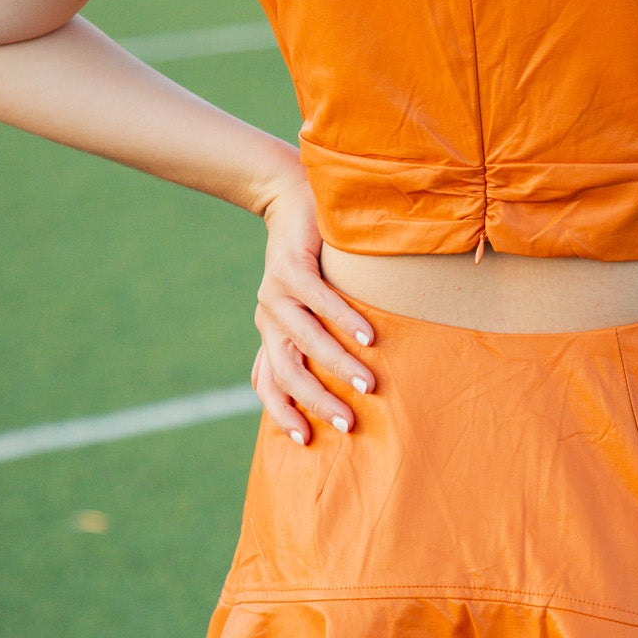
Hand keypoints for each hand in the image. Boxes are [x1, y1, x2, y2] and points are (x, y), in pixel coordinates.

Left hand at [251, 169, 375, 442]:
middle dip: (317, 401)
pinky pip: (320, 300)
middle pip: (287, 370)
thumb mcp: (309, 300)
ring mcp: (275, 292)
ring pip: (305, 340)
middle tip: (348, 424)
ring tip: (368, 385)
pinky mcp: (289, 266)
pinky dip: (344, 321)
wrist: (289, 196)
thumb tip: (348, 376)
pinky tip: (369, 337)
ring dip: (338, 365)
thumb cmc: (312, 255)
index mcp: (271, 330)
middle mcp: (268, 316)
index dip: (282, 413)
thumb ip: (318, 334)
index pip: (268, 382)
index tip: (307, 441)